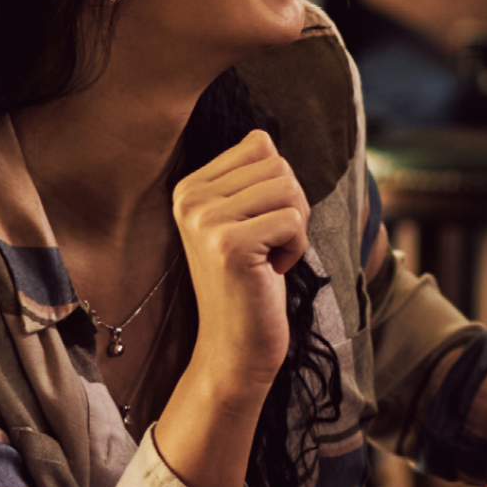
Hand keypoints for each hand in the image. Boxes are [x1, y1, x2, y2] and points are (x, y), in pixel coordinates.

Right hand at [172, 127, 310, 390]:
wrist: (234, 347)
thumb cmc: (251, 283)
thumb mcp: (243, 221)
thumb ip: (250, 180)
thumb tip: (266, 139)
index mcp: (190, 186)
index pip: (260, 145)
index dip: (279, 186)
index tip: (262, 225)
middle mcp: (190, 198)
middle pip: (278, 164)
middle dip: (292, 206)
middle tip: (271, 245)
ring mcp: (206, 220)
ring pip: (289, 188)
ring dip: (295, 227)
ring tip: (270, 258)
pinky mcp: (230, 244)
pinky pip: (293, 220)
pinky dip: (296, 248)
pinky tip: (272, 272)